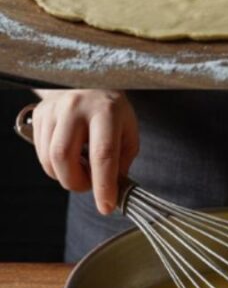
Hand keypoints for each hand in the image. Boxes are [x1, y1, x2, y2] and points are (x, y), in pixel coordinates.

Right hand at [31, 90, 138, 214]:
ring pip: (49, 159)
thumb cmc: (112, 110)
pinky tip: (69, 158)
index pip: (103, 154)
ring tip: (81, 169)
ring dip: (65, 176)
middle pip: (65, 158)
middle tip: (90, 185)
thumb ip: (123, 159)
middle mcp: (76, 108)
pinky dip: (54, 166)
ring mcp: (54, 110)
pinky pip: (40, 153)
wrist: (88, 81)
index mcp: (106, 111)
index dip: (103, 185)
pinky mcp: (39, 115)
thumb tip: (111, 187)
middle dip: (77, 182)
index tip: (107, 207)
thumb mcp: (129, 129)